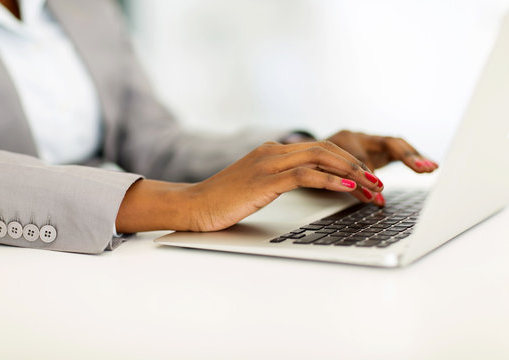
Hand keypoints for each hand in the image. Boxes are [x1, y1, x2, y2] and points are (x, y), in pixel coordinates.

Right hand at [116, 141, 384, 232]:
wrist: (195, 206)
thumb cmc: (225, 200)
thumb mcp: (258, 185)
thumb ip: (281, 178)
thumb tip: (309, 185)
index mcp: (273, 151)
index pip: (319, 150)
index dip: (347, 162)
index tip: (366, 179)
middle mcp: (273, 151)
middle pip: (325, 150)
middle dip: (356, 165)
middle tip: (378, 183)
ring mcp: (268, 163)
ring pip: (319, 158)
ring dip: (350, 172)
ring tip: (372, 186)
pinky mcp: (264, 180)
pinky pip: (304, 175)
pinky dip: (329, 180)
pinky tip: (347, 187)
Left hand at [326, 130, 437, 205]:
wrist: (316, 148)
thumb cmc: (320, 161)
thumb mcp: (326, 172)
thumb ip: (349, 185)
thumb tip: (377, 200)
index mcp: (346, 140)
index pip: (361, 156)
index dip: (370, 172)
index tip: (378, 189)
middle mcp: (362, 138)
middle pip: (387, 143)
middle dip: (405, 156)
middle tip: (422, 169)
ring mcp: (372, 142)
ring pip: (396, 145)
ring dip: (414, 157)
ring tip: (431, 167)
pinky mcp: (380, 148)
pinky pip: (399, 151)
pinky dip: (414, 159)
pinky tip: (430, 166)